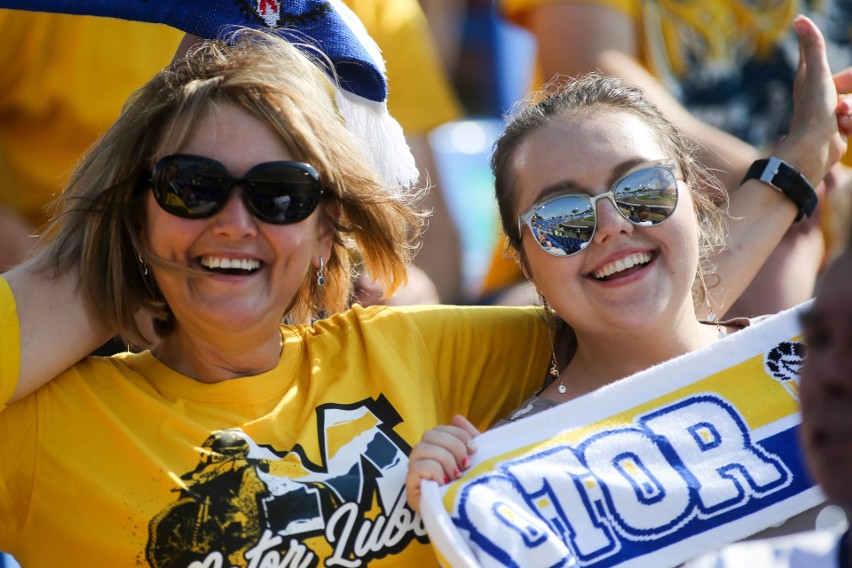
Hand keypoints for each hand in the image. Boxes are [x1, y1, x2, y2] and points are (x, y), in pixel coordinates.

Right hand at [405, 415, 479, 513]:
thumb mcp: (474, 460)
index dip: (457, 434)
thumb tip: (457, 416)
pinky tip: (446, 483)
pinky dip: (435, 471)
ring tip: (456, 476)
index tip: (474, 449)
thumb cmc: (469, 488)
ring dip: (445, 460)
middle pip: (429, 434)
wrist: (468, 519)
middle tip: (466, 465)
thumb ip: (468, 438)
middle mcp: (421, 458)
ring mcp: (414, 473)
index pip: (439, 428)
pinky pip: (417, 467)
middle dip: (453, 446)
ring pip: (421, 448)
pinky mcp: (410, 488)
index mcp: (435, 449)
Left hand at [775, 15, 848, 186]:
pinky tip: (842, 131)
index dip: (826, 57)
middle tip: (840, 107)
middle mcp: (817, 92)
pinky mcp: (837, 127)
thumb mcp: (817, 73)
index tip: (822, 63)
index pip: (820, 58)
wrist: (814, 150)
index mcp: (809, 76)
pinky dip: (851, 124)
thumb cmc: (813, 111)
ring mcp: (828, 110)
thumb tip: (799, 18)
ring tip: (840, 120)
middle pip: (849, 82)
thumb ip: (813, 46)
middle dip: (851, 97)